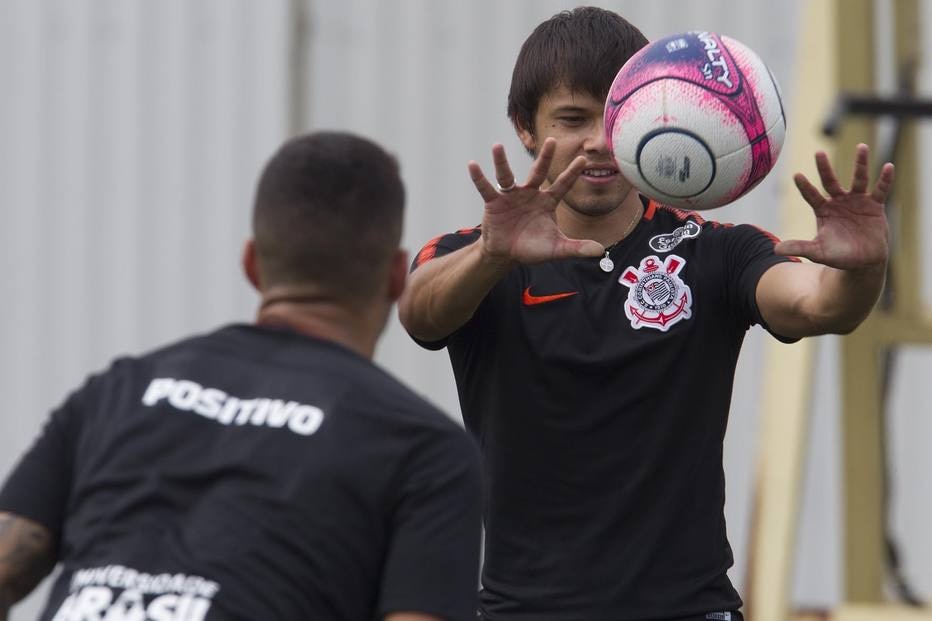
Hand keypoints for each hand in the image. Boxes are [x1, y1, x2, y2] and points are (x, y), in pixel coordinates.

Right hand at [468, 138, 603, 264]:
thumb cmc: (533, 247)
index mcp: (547, 202)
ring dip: (501, 162)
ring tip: (497, 146)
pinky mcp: (494, 202)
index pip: (562, 185)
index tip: (583, 160)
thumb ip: (576, 248)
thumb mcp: (556, 249)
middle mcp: (530, 194)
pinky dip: (479, 177)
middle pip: (538, 172)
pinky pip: (486, 188)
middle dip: (545, 158)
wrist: (507, 253)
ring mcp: (511, 196)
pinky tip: (473, 165)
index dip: (572, 174)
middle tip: (552, 140)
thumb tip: (600, 251)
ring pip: (507, 176)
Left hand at [776, 143, 893, 269]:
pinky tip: (889, 166)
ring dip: (861, 163)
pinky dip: (885, 179)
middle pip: (830, 181)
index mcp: (823, 210)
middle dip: (824, 168)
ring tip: (861, 146)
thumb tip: (776, 250)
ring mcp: (857, 201)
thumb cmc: (837, 255)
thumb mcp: (818, 252)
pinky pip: (881, 190)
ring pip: (859, 179)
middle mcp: (838, 202)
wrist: (862, 261)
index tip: (796, 175)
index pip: (811, 196)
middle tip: (818, 152)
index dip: (805, 187)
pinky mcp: (875, 205)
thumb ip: (800, 247)